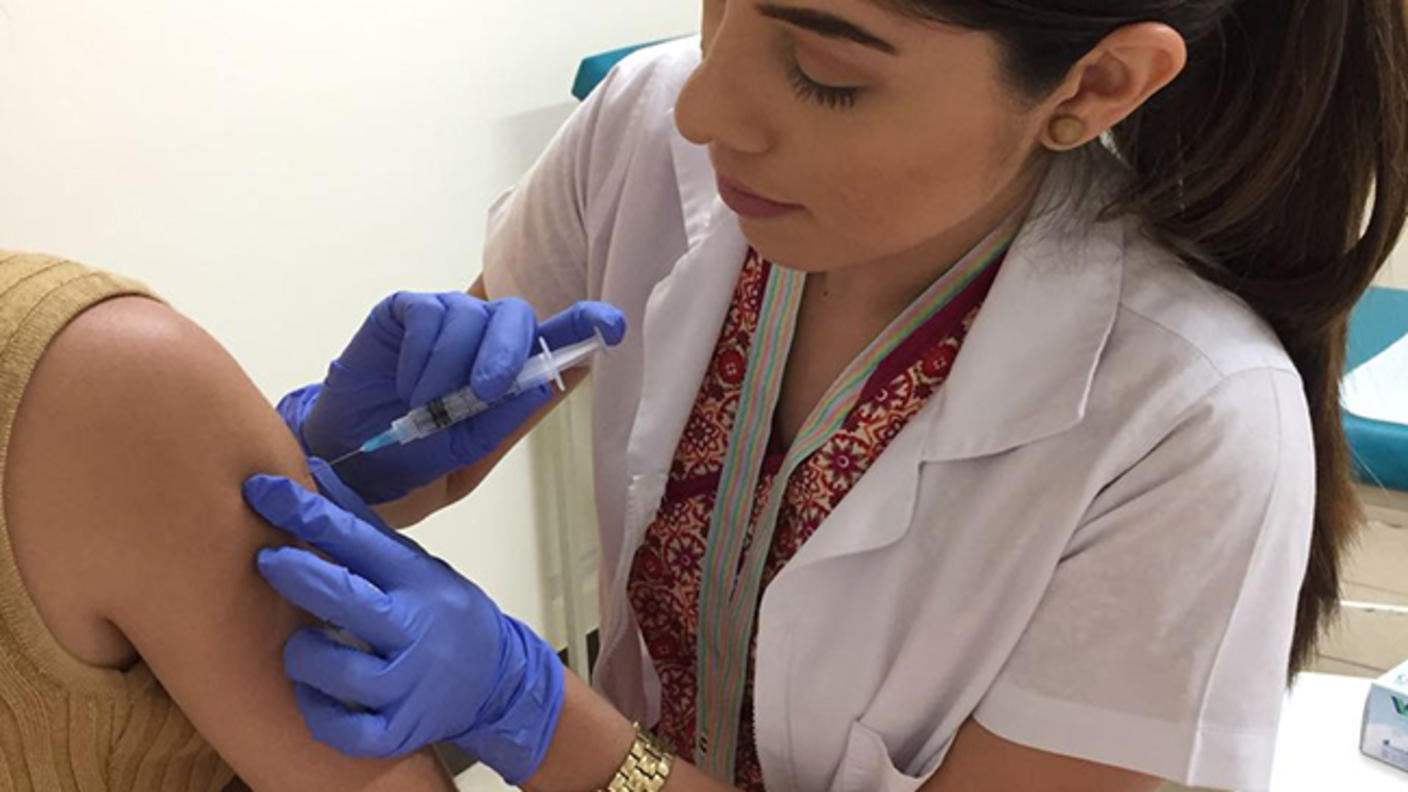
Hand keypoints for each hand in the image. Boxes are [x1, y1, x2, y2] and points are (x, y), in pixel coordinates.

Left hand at [244, 471, 564, 783]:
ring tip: (302, 644)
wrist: (498, 682)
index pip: (356, 538)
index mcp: (417, 581)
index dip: (305, 512)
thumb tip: (314, 475)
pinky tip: (315, 692)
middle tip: (267, 561)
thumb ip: (361, 530)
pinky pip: (341, 727)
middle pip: (345, 599)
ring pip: (334, 670)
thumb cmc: (444, 615)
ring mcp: (409, 684)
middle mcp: (416, 630)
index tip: (263, 489)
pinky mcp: (400, 729)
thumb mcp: (414, 565)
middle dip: (297, 574)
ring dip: (303, 655)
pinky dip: (318, 711)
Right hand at [279, 293, 624, 503]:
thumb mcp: (466, 455)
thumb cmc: (413, 459)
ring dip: (450, 365)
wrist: (348, 463)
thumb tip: (549, 381)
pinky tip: (405, 382)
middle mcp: (483, 339)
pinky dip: (420, 352)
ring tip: (424, 404)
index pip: (559, 338)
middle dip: (505, 351)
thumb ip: (505, 419)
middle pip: (516, 315)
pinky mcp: (404, 312)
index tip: (612, 326)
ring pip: (470, 313)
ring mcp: (444, 320)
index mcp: (511, 374)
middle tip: (481, 393)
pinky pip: (426, 312)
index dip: (588, 324)